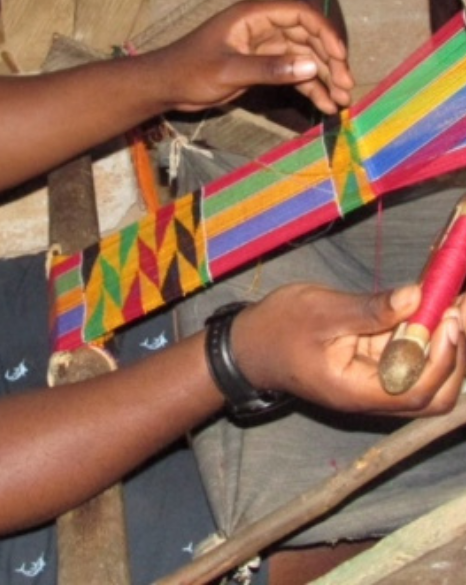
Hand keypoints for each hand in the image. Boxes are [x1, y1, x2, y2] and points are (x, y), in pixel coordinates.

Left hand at [153, 0, 353, 114]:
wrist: (166, 86)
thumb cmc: (189, 71)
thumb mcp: (228, 71)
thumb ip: (268, 69)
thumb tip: (311, 67)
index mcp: (253, 15)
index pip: (300, 15)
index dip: (325, 33)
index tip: (340, 58)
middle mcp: (263, 27)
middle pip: (308, 38)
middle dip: (330, 62)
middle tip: (346, 87)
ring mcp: (264, 47)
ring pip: (304, 59)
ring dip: (323, 79)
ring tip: (341, 102)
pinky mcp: (262, 66)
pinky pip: (292, 74)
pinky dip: (308, 88)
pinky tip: (324, 104)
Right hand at [232, 283, 465, 416]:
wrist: (251, 346)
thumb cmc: (279, 328)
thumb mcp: (320, 312)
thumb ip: (368, 309)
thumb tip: (416, 297)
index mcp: (355, 391)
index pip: (415, 389)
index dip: (442, 356)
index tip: (450, 315)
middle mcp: (372, 398)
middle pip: (433, 396)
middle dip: (455, 355)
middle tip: (459, 308)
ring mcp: (375, 388)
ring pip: (428, 382)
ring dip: (446, 348)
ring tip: (452, 304)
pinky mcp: (374, 372)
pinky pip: (411, 365)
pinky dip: (429, 341)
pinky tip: (432, 309)